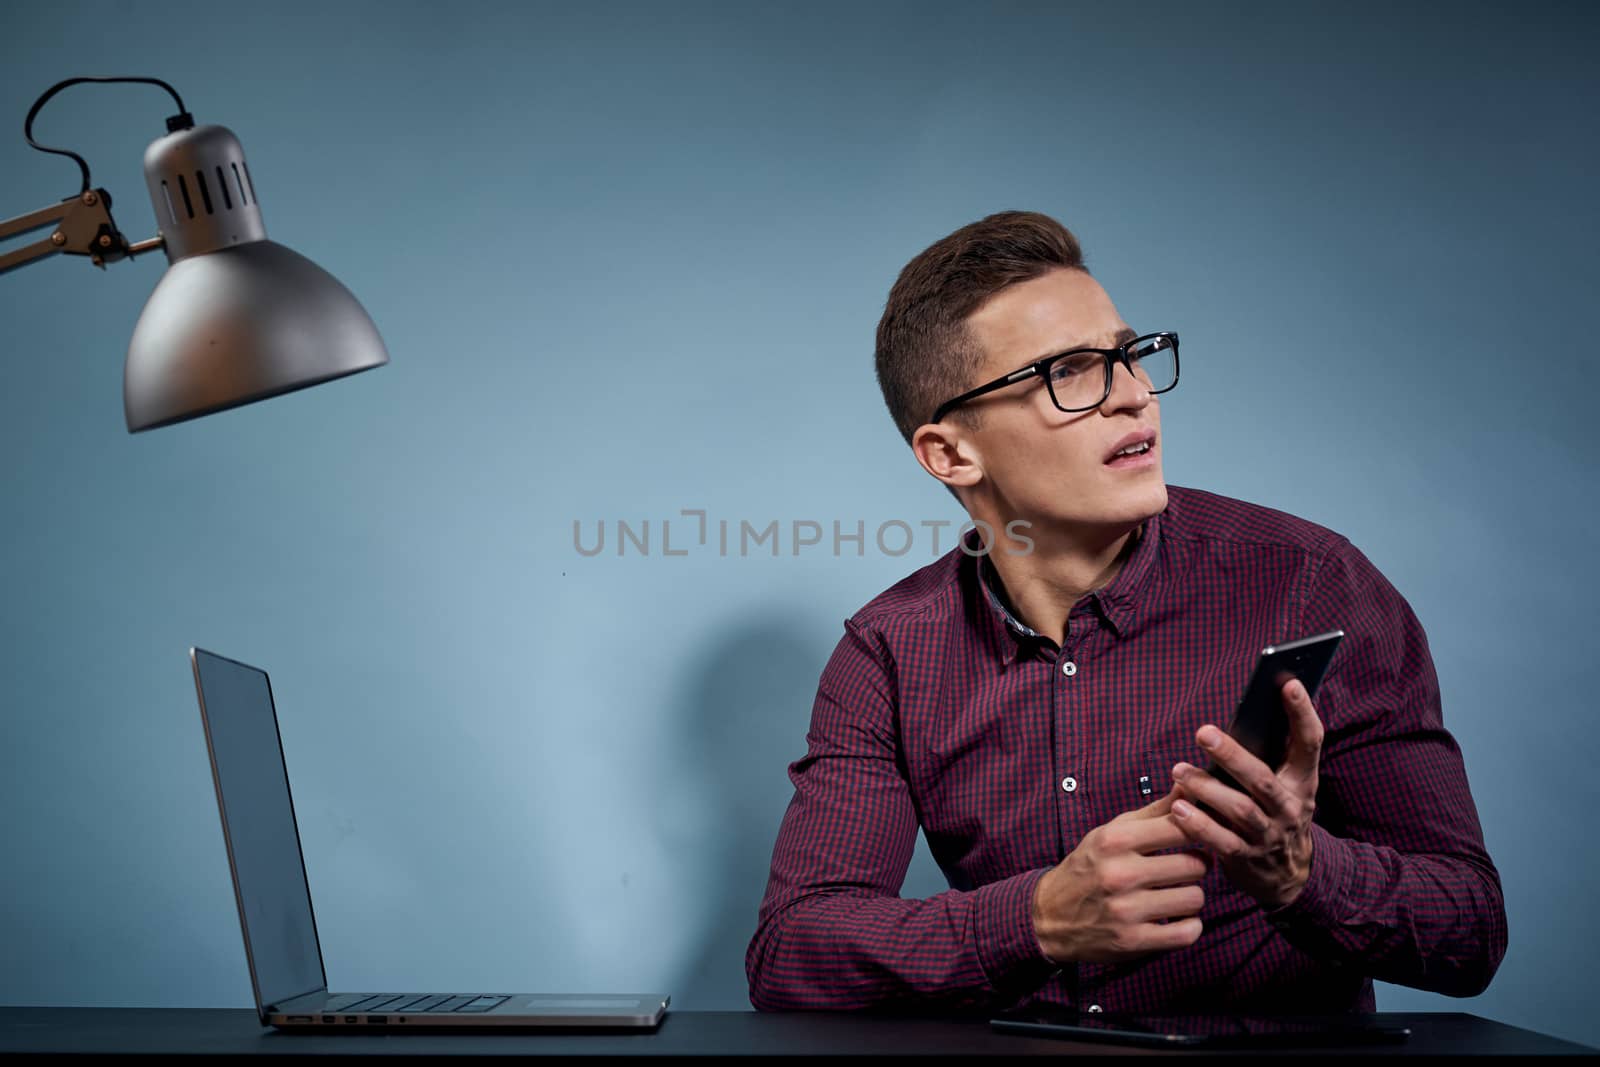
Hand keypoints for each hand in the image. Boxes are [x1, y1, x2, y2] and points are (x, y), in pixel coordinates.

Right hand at [1031, 788, 1211, 963]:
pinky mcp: (1133, 941)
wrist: (1049, 915)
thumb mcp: (1113, 831)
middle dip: (1196, 866)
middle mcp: (1119, 873)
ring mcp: (1126, 910)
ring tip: (1177, 893)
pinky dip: (1189, 927)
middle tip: (1185, 868)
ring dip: (1191, 897)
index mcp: (1115, 840)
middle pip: (1195, 865)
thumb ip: (1155, 811)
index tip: (1194, 837)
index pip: (1181, 827)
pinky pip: (1188, 932)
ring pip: (1194, 898)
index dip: (1197, 831)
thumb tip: (1190, 785)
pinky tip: (1176, 919)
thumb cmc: (1089, 866)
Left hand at [1169, 678, 1323, 908]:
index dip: (1302, 712)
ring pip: (1240, 810)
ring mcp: (1270, 834)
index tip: (1288, 682)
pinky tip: (1177, 808)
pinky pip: (1221, 841)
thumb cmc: (1276, 810)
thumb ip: (1268, 754)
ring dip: (1206, 789)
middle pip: (1262, 779)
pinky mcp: (1247, 857)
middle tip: (1203, 732)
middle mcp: (1290, 806)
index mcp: (1302, 780)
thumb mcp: (1284, 783)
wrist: (1289, 873)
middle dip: (1232, 755)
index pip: (1310, 742)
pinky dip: (1198, 825)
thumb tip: (1241, 713)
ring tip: (1178, 771)